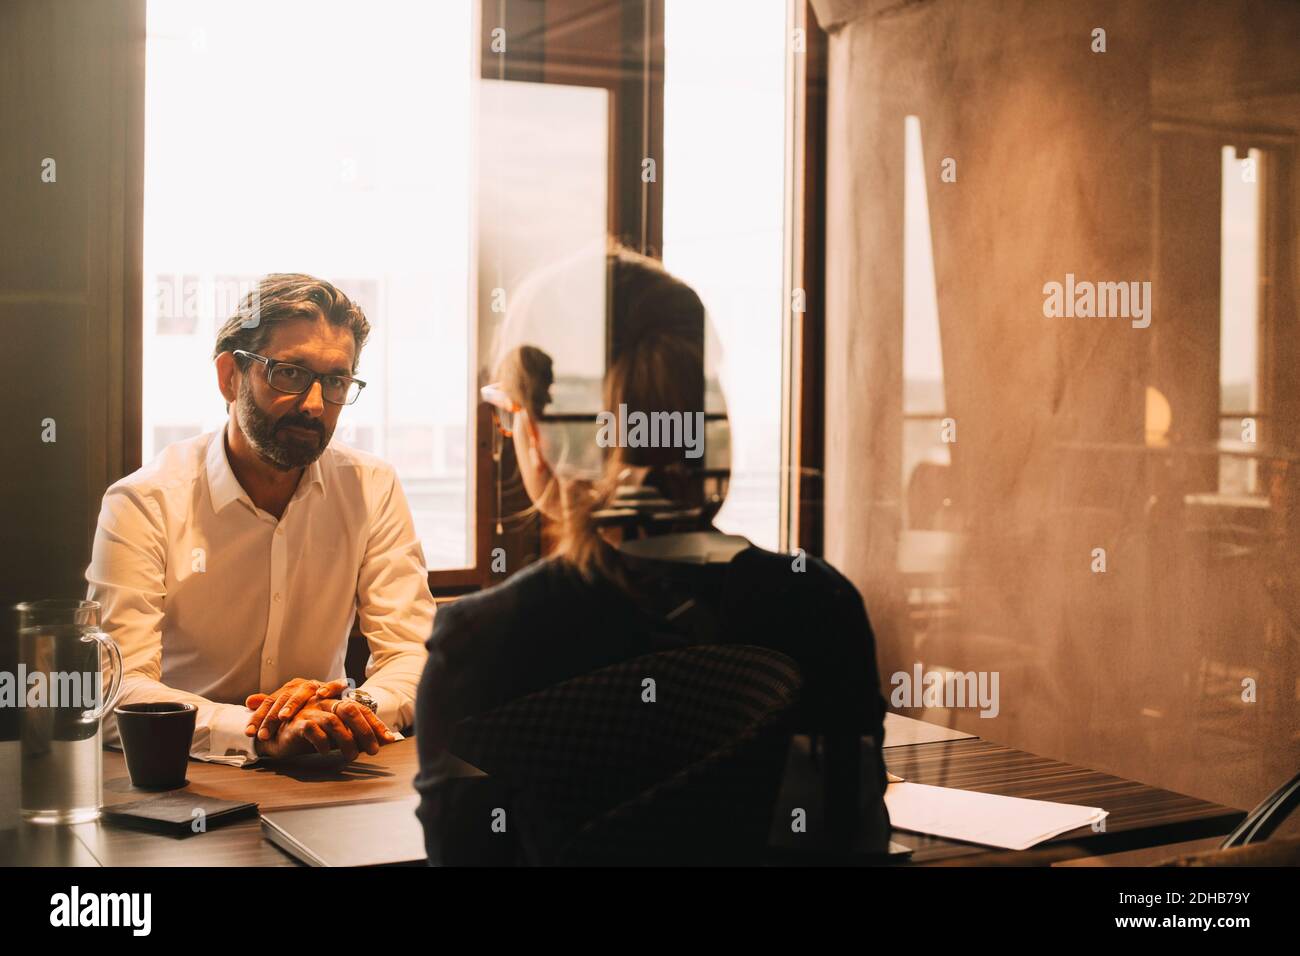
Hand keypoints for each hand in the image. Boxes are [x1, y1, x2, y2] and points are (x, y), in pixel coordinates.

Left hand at [245, 677, 348, 742]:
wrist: (338, 700)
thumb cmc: (311, 707)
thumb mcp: (290, 707)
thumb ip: (270, 705)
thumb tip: (248, 702)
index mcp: (288, 690)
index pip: (269, 703)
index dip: (258, 717)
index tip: (250, 733)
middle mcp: (301, 686)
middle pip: (283, 699)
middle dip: (272, 717)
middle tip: (264, 734)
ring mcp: (318, 685)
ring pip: (303, 693)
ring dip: (294, 704)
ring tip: (284, 717)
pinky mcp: (337, 687)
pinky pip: (334, 685)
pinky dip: (328, 688)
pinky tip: (321, 695)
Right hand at [253, 698, 393, 760]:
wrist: (276, 736)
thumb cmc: (309, 734)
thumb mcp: (335, 735)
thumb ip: (355, 735)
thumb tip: (383, 742)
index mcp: (336, 703)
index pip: (361, 709)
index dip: (376, 723)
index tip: (389, 739)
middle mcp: (325, 703)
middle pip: (350, 710)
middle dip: (365, 731)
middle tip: (372, 751)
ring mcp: (310, 711)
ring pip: (334, 721)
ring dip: (347, 741)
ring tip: (352, 757)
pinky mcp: (297, 723)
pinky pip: (313, 730)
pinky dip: (323, 743)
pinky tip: (327, 752)